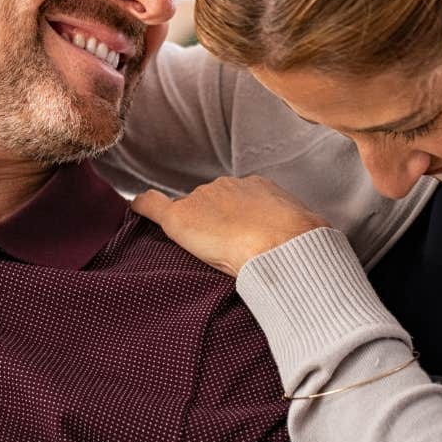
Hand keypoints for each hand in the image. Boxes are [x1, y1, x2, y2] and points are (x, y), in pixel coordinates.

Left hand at [130, 175, 330, 276]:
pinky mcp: (181, 217)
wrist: (283, 245)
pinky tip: (133, 209)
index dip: (238, 221)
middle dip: (216, 224)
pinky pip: (154, 205)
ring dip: (196, 230)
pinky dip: (143, 206)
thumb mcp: (306, 231)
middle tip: (227, 253)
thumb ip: (294, 232)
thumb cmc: (301, 245)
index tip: (242, 238)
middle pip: (212, 204)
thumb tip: (307, 248)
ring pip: (191, 212)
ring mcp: (203, 199)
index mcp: (259, 187)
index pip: (239, 201)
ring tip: (207, 256)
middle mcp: (228, 185)